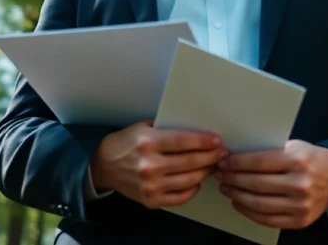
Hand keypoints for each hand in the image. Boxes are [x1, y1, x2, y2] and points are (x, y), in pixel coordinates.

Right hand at [90, 121, 226, 208]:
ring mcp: (151, 185)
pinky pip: (180, 197)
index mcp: (148, 142)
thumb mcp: (144, 127)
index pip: (184, 142)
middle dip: (211, 157)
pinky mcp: (151, 200)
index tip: (217, 141)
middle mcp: (150, 165)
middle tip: (222, 153)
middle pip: (191, 161)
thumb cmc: (127, 143)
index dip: (204, 142)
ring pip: (190, 180)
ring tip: (213, 165)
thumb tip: (198, 131)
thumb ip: (168, 129)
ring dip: (206, 172)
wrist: (105, 166)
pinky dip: (193, 189)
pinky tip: (196, 180)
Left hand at [216, 139, 327, 229]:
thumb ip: (270, 152)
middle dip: (233, 179)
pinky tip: (239, 203)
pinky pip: (267, 219)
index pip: (258, 162)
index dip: (237, 163)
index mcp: (297, 160)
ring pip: (258, 204)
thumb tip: (236, 157)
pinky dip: (249, 212)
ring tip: (227, 188)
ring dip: (237, 196)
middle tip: (221, 175)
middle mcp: (300, 184)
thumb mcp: (294, 146)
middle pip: (256, 184)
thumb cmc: (311, 159)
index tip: (224, 162)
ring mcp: (300, 205)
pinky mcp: (300, 220)